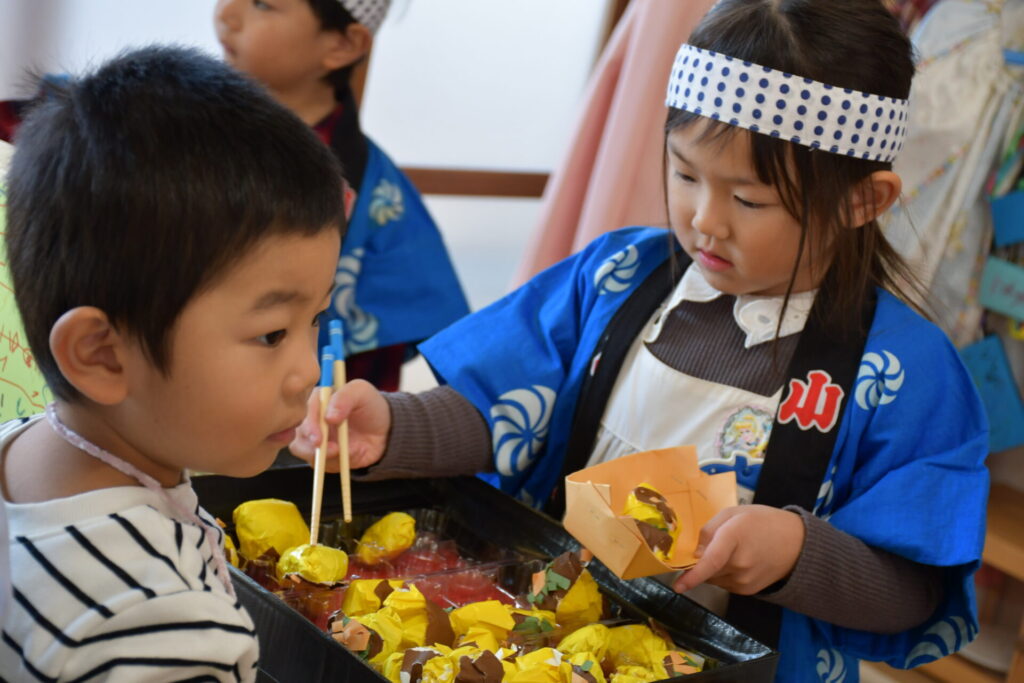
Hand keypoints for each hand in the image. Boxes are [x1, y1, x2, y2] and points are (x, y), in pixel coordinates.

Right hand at [288, 379, 389, 471]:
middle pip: (298, 432)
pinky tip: (347, 456)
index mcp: (318, 399)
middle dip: (310, 444)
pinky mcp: (322, 455)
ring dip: (319, 455)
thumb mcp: (362, 393)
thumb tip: (328, 416)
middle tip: (329, 449)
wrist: (385, 431)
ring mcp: (315, 438)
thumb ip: (345, 398)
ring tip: (339, 453)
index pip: (305, 410)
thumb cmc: (371, 406)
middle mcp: (312, 419)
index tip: (318, 438)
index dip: (310, 424)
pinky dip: (330, 463)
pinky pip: (317, 464)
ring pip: (301, 449)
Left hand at [671, 505, 805, 595]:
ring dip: (712, 568)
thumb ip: (709, 530)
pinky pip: (724, 584)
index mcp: (734, 538)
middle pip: (706, 569)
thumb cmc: (763, 522)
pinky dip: (723, 574)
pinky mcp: (747, 591)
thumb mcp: (733, 513)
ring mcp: (745, 580)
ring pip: (713, 578)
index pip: (711, 561)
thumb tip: (694, 554)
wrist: (797, 543)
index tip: (677, 586)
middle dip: (700, 562)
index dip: (692, 575)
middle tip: (714, 545)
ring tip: (731, 551)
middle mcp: (739, 564)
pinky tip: (737, 561)